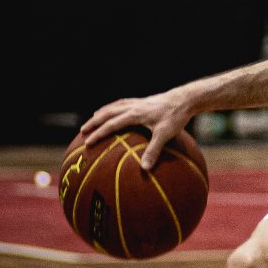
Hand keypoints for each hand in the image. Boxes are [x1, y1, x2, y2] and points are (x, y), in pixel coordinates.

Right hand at [79, 91, 193, 170]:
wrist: (185, 98)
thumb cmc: (175, 117)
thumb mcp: (165, 134)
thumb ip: (154, 151)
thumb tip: (144, 169)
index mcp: (135, 114)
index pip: (111, 124)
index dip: (98, 133)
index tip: (87, 142)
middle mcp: (133, 106)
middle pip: (107, 113)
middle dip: (94, 122)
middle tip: (82, 131)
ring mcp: (137, 102)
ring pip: (114, 106)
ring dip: (102, 113)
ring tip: (93, 119)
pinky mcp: (143, 101)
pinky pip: (123, 103)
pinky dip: (114, 107)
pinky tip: (115, 111)